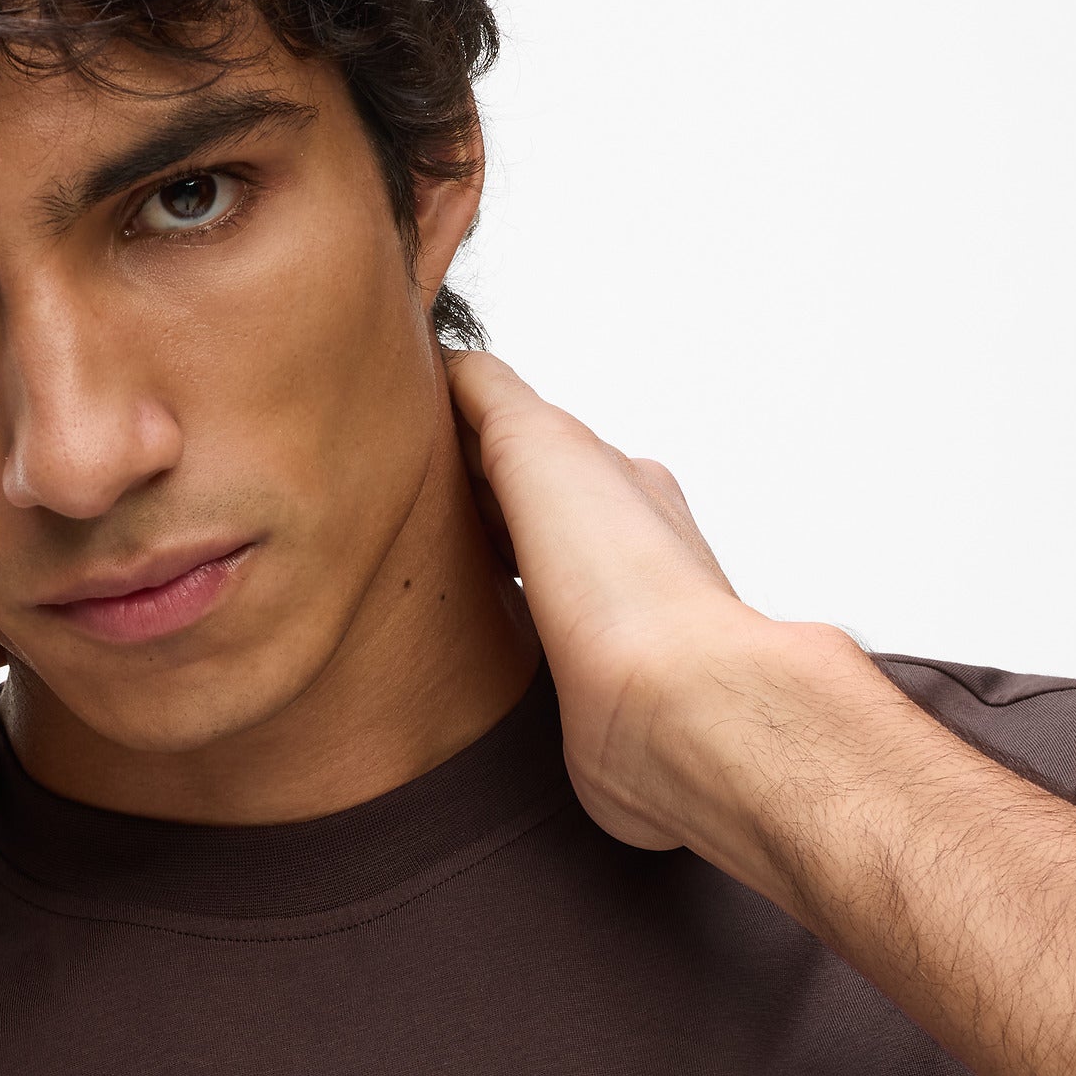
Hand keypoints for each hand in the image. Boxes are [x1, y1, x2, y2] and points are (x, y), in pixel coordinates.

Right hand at [446, 349, 826, 852]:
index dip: (463, 431)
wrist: (675, 711)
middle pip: (532, 508)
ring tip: (421, 571)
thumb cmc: (623, 582)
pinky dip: (499, 636)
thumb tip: (451, 364)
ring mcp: (609, 626)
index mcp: (619, 483)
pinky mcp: (590, 696)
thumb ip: (495, 398)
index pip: (530, 438)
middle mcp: (622, 550)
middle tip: (400, 501)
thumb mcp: (543, 445)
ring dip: (485, 569)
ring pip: (533, 579)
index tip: (406, 434)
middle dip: (471, 498)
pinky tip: (467, 646)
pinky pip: (532, 650)